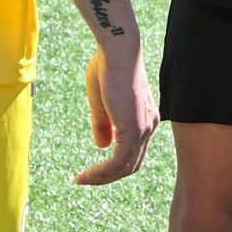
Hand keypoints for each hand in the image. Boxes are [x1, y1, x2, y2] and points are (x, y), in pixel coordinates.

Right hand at [76, 45, 158, 184]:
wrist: (116, 51)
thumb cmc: (107, 68)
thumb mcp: (102, 102)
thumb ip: (104, 124)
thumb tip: (103, 146)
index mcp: (145, 117)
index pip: (133, 150)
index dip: (113, 163)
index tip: (93, 167)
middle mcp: (149, 125)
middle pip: (132, 163)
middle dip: (109, 175)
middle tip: (87, 178)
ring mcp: (144, 129)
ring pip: (125, 167)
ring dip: (102, 178)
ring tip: (82, 180)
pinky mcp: (133, 130)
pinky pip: (117, 163)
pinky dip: (101, 173)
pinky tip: (85, 175)